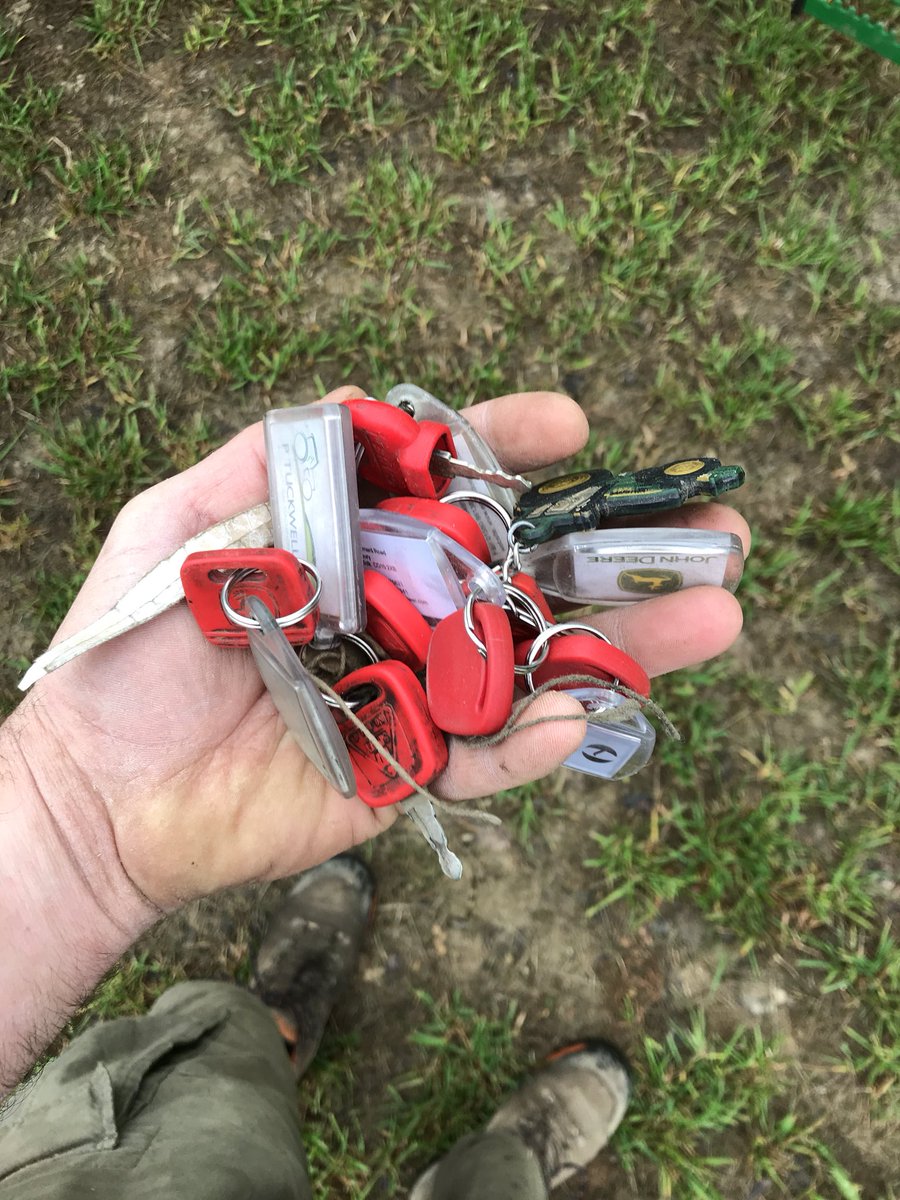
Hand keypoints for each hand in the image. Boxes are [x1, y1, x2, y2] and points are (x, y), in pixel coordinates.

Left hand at [15, 388, 748, 912]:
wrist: (101, 791)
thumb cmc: (127, 655)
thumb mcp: (177, 525)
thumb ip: (264, 460)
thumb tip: (359, 402)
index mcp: (354, 548)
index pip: (451, 491)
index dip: (511, 452)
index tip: (573, 427)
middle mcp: (403, 614)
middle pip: (526, 577)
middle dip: (618, 551)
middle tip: (715, 528)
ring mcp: (417, 695)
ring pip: (534, 665)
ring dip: (626, 642)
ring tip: (718, 615)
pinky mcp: (410, 773)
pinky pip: (486, 758)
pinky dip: (533, 741)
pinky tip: (582, 710)